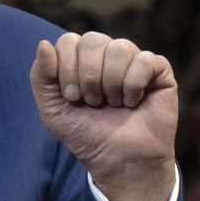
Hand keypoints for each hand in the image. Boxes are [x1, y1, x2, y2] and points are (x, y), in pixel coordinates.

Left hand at [31, 32, 177, 200]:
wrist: (118, 161)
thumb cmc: (86, 134)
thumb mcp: (52, 110)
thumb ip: (41, 76)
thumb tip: (44, 43)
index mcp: (81, 59)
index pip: (68, 41)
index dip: (67, 70)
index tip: (72, 98)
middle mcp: (108, 54)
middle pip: (92, 40)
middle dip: (88, 77)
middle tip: (92, 102)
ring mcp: (134, 60)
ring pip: (119, 48)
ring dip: (111, 84)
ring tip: (113, 104)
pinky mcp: (159, 70)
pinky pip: (144, 60)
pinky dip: (133, 86)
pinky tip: (133, 103)